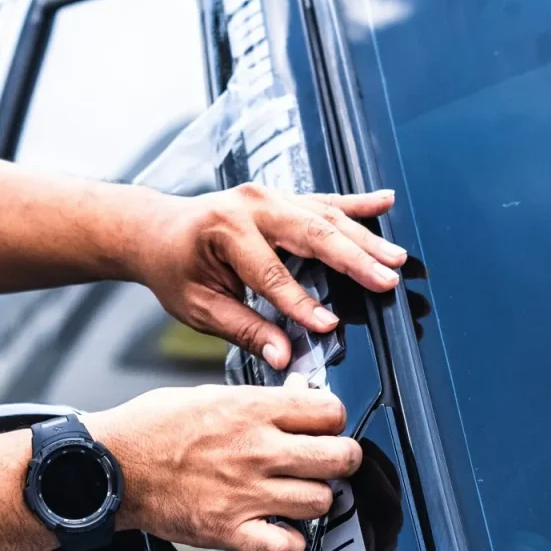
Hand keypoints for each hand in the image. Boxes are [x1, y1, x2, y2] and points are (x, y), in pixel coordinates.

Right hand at [82, 381, 360, 550]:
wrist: (112, 466)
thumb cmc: (152, 427)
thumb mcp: (209, 394)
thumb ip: (259, 399)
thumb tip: (297, 398)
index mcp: (253, 411)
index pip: (331, 412)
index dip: (334, 419)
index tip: (326, 425)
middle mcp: (258, 451)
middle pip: (340, 457)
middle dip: (341, 458)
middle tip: (328, 460)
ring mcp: (248, 493)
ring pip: (322, 501)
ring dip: (316, 499)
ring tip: (299, 493)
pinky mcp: (231, 530)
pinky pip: (286, 547)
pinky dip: (291, 543)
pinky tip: (282, 530)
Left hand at [134, 183, 405, 368]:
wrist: (156, 230)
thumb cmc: (173, 268)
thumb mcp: (198, 307)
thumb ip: (244, 330)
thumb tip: (283, 355)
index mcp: (225, 229)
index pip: (272, 273)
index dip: (301, 303)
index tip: (329, 326)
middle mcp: (252, 204)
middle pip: (312, 233)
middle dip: (354, 259)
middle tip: (387, 280)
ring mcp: (269, 195)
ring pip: (326, 216)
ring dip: (364, 238)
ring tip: (395, 259)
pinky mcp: (282, 197)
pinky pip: (324, 200)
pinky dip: (357, 203)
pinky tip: (385, 202)